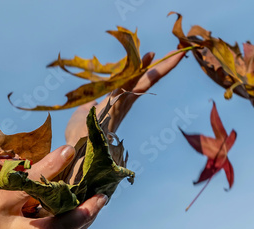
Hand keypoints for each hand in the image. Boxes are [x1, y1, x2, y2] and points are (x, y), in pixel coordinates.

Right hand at [0, 145, 106, 228]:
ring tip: (98, 205)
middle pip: (54, 227)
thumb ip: (10, 186)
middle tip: (102, 196)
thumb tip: (40, 169)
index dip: (51, 166)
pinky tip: (82, 220)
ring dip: (83, 223)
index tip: (69, 149)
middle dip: (82, 213)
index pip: (28, 185)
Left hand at [65, 50, 185, 144]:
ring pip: (143, 81)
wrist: (75, 149)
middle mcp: (124, 102)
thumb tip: (95, 102)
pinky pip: (129, 83)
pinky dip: (139, 70)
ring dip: (159, 68)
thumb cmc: (79, 135)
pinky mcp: (114, 104)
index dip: (145, 69)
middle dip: (162, 67)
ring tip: (175, 55)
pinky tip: (149, 57)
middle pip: (146, 81)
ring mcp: (121, 103)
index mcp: (118, 103)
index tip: (153, 54)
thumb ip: (93, 105)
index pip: (135, 83)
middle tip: (178, 54)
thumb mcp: (86, 112)